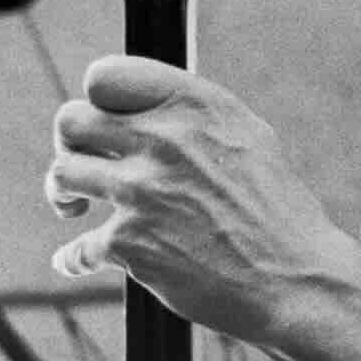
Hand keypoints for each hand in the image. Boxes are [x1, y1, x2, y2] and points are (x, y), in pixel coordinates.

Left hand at [45, 57, 360, 348]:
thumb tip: (145, 109)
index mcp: (195, 108)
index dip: (97, 99)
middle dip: (71, 142)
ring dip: (62, 192)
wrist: (298, 284)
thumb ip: (193, 117)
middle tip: (86, 162)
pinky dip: (75, 258)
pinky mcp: (130, 244)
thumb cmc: (281, 216)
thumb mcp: (251, 141)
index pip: (105, 76)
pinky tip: (76, 261)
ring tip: (73, 206)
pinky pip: (78, 247)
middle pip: (71, 121)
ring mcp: (141, 192)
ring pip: (62, 174)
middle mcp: (164, 141)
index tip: (105, 122)